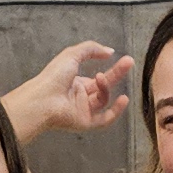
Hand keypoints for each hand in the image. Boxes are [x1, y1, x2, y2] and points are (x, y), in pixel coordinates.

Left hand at [7, 39, 130, 142]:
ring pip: (103, 100)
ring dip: (106, 87)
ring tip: (100, 78)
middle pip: (104, 87)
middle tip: (129, 61)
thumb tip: (110, 51)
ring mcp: (83, 111)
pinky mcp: (85, 123)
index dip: (112, 69)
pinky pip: (105, 119)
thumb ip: (91, 49)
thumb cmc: (53, 76)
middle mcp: (80, 97)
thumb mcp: (72, 55)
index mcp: (75, 83)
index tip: (125, 59)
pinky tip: (124, 99)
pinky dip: (116, 111)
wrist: (43, 98)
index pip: (99, 77)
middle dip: (117, 74)